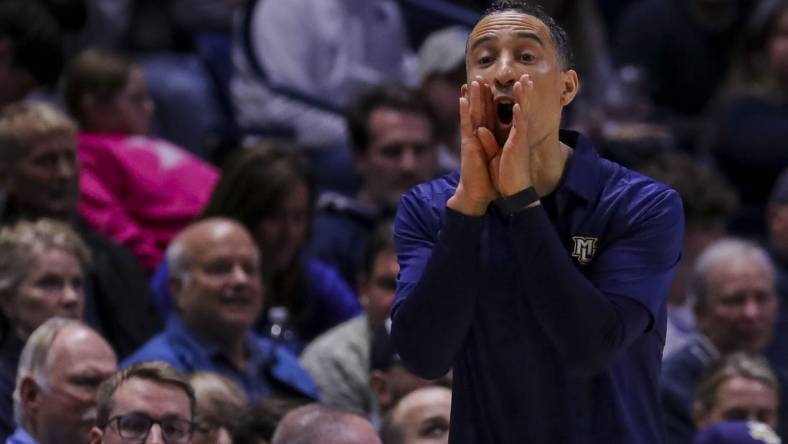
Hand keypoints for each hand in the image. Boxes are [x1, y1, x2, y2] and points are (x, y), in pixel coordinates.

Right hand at [448, 79, 498, 215]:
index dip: (489, 101)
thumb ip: (493, 146)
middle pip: (479, 111)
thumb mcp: (495, 158)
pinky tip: (463, 99)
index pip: (488, 116)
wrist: (479, 193)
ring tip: (470, 82)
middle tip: (479, 77)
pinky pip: (466, 125)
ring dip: (471, 98)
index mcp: (486, 139)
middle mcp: (477, 137)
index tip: (490, 87)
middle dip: (479, 95)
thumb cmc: (488, 179)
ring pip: (471, 114)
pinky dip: (464, 112)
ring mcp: (471, 140)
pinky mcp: (467, 145)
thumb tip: (495, 138)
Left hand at [496, 74, 533, 195]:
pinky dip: (519, 116)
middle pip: (521, 108)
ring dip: (523, 97)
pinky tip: (519, 105)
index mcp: (511, 136)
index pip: (511, 112)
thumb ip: (488, 141)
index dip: (511, 98)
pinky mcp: (517, 146)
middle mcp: (517, 135)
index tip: (511, 83)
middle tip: (524, 76)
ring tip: (524, 81)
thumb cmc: (505, 175)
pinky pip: (519, 129)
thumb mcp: (492, 155)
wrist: (513, 192)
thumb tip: (481, 129)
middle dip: (522, 92)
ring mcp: (519, 139)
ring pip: (522, 114)